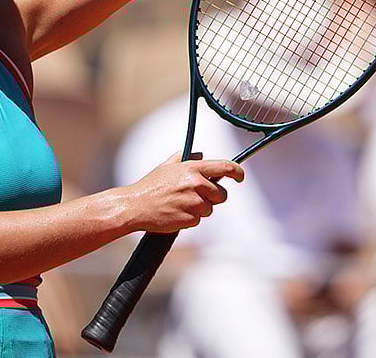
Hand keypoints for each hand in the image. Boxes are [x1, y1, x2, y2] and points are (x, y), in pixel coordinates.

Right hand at [125, 152, 243, 232]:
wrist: (135, 207)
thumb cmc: (150, 187)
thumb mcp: (166, 166)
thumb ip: (185, 158)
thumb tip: (201, 155)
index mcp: (192, 169)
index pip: (224, 167)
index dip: (237, 172)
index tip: (240, 177)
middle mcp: (195, 184)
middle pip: (221, 194)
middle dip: (212, 198)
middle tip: (196, 197)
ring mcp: (193, 202)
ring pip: (209, 209)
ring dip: (199, 209)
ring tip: (180, 205)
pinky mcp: (189, 218)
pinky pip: (198, 221)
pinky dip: (190, 219)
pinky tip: (176, 213)